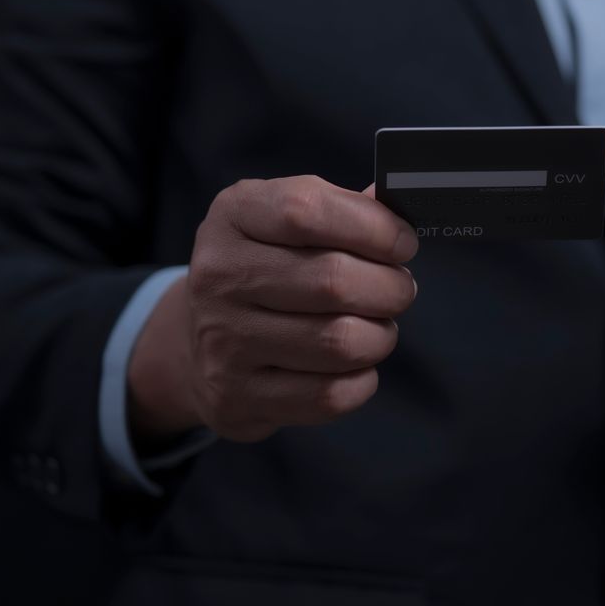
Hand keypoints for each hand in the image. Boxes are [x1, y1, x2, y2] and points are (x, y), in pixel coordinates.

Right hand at [128, 176, 418, 442]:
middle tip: (398, 290)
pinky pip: (329, 395)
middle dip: (389, 288)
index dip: (373, 227)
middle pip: (333, 281)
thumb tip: (401, 208)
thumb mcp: (292, 221)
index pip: (306, 210)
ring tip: (377, 326)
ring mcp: (223, 341)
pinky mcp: (236, 396)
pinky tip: (354, 365)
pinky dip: (362, 380)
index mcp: (235, 215)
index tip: (403, 244)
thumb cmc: (270, 268)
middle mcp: (220, 275)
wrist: (201, 341)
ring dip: (380, 336)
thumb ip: (348, 210)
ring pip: (340, 343)